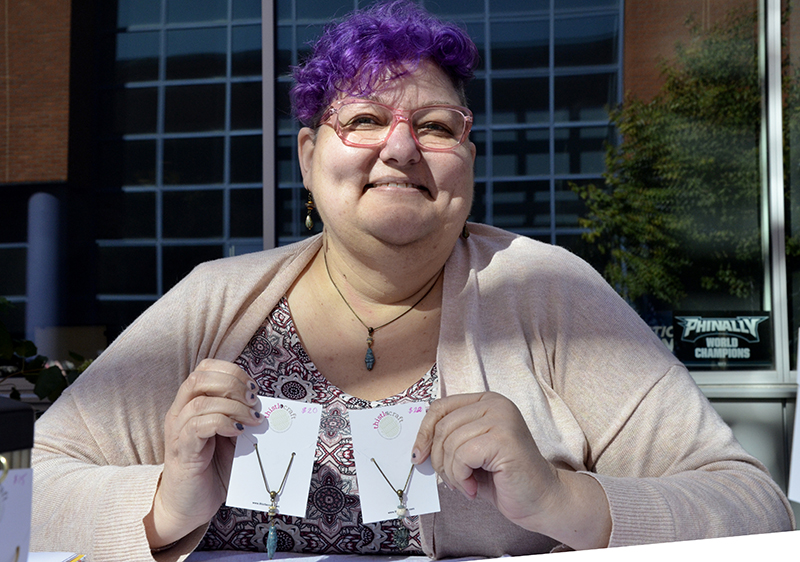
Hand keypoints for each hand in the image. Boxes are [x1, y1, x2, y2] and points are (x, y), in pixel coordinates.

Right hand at [144, 359, 263, 547]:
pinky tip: (238, 432)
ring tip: (253, 419)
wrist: (188, 506)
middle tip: (253, 400)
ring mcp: (177, 430)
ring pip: (201, 401)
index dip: (231, 371)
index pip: (205, 369)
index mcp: (191, 404)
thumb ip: (242, 419)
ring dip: (233, 406)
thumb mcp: (232, 438)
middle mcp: (179, 412)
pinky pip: (198, 426)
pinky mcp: (181, 450)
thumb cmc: (211, 470)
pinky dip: (223, 423)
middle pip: (199, 377)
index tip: (252, 387)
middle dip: (232, 383)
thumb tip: (267, 405)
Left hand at [412, 392, 610, 549]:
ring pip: (451, 443)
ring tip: (466, 486)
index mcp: (486, 401)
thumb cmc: (504, 479)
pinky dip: (461, 478)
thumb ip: (449, 439)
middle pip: (442, 426)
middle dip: (438, 459)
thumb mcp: (470, 452)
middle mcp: (495, 404)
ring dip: (451, 473)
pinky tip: (474, 489)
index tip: (418, 455)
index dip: (423, 432)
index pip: (440, 407)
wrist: (541, 500)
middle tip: (452, 480)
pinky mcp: (504, 439)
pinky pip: (463, 456)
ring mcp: (502, 419)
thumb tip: (417, 445)